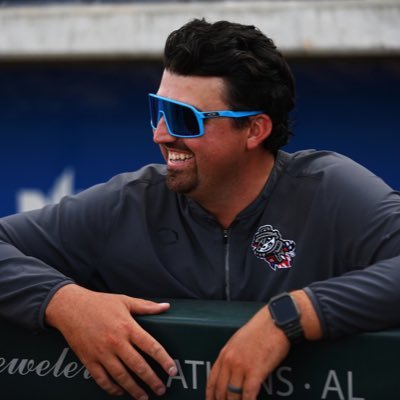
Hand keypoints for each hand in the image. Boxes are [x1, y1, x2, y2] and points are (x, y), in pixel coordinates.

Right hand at [45, 284, 176, 398]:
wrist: (70, 307)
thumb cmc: (100, 303)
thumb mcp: (125, 300)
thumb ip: (146, 306)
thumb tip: (166, 306)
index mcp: (128, 327)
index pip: (151, 346)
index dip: (164, 360)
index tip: (173, 370)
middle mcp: (116, 342)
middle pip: (138, 366)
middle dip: (152, 380)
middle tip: (161, 390)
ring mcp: (102, 353)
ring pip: (121, 377)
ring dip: (134, 389)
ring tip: (144, 397)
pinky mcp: (89, 360)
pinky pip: (102, 379)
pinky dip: (112, 389)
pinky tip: (121, 392)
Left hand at [206, 305, 289, 399]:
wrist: (274, 322)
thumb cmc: (260, 330)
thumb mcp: (239, 340)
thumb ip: (233, 355)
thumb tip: (232, 370)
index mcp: (225, 353)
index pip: (212, 380)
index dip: (210, 395)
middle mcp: (230, 361)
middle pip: (221, 390)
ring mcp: (242, 367)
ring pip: (232, 395)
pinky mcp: (255, 371)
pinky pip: (248, 394)